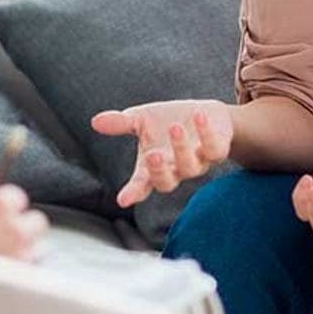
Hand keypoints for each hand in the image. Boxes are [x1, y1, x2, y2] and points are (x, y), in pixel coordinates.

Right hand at [91, 99, 233, 207]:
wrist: (204, 114)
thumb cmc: (167, 120)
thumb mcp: (141, 119)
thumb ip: (120, 123)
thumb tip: (95, 121)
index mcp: (154, 164)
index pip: (142, 183)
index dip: (133, 192)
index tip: (123, 199)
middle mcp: (175, 168)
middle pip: (167, 182)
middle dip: (159, 171)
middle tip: (152, 155)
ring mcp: (197, 162)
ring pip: (191, 167)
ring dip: (182, 148)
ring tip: (175, 127)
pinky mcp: (217, 151)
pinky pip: (215, 150)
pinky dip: (207, 134)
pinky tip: (199, 115)